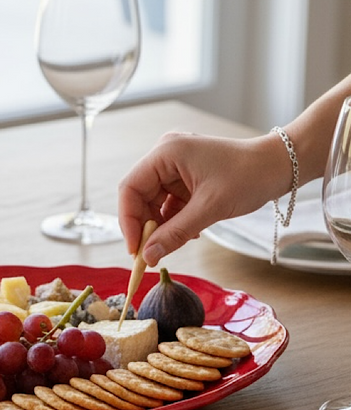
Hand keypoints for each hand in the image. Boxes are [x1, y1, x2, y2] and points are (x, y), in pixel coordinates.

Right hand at [118, 131, 286, 265]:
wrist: (280, 166)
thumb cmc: (249, 177)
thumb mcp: (210, 208)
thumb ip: (175, 233)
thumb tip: (148, 257)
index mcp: (166, 153)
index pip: (130, 188)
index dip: (128, 221)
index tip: (136, 249)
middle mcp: (165, 156)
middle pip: (139, 196)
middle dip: (145, 226)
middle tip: (151, 254)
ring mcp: (175, 166)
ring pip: (153, 203)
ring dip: (161, 226)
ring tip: (176, 242)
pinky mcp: (185, 177)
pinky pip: (168, 203)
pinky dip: (174, 221)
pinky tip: (190, 232)